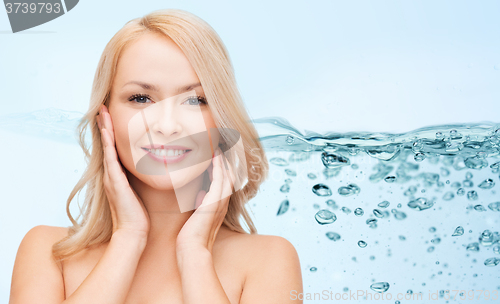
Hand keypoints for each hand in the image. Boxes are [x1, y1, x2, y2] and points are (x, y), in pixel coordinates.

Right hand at [97, 105, 149, 237]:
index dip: (112, 133)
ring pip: (106, 148)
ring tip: (102, 112)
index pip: (114, 149)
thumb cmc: (138, 216)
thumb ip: (142, 181)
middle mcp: (111, 175)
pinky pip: (110, 159)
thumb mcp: (139, 193)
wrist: (133, 233)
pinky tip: (108, 132)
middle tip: (103, 108)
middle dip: (105, 126)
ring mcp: (111, 178)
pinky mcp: (115, 182)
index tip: (111, 117)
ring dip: (104, 129)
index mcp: (118, 177)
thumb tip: (152, 170)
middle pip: (106, 144)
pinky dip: (108, 144)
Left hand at [176, 147, 234, 254]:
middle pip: (230, 176)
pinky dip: (218, 166)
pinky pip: (219, 179)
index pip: (225, 183)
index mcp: (219, 206)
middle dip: (226, 162)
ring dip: (223, 161)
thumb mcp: (197, 216)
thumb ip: (201, 203)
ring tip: (218, 148)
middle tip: (221, 147)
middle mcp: (223, 203)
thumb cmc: (191, 236)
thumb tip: (200, 193)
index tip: (217, 156)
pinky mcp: (214, 201)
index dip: (223, 169)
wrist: (192, 249)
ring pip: (227, 175)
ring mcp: (220, 202)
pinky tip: (214, 156)